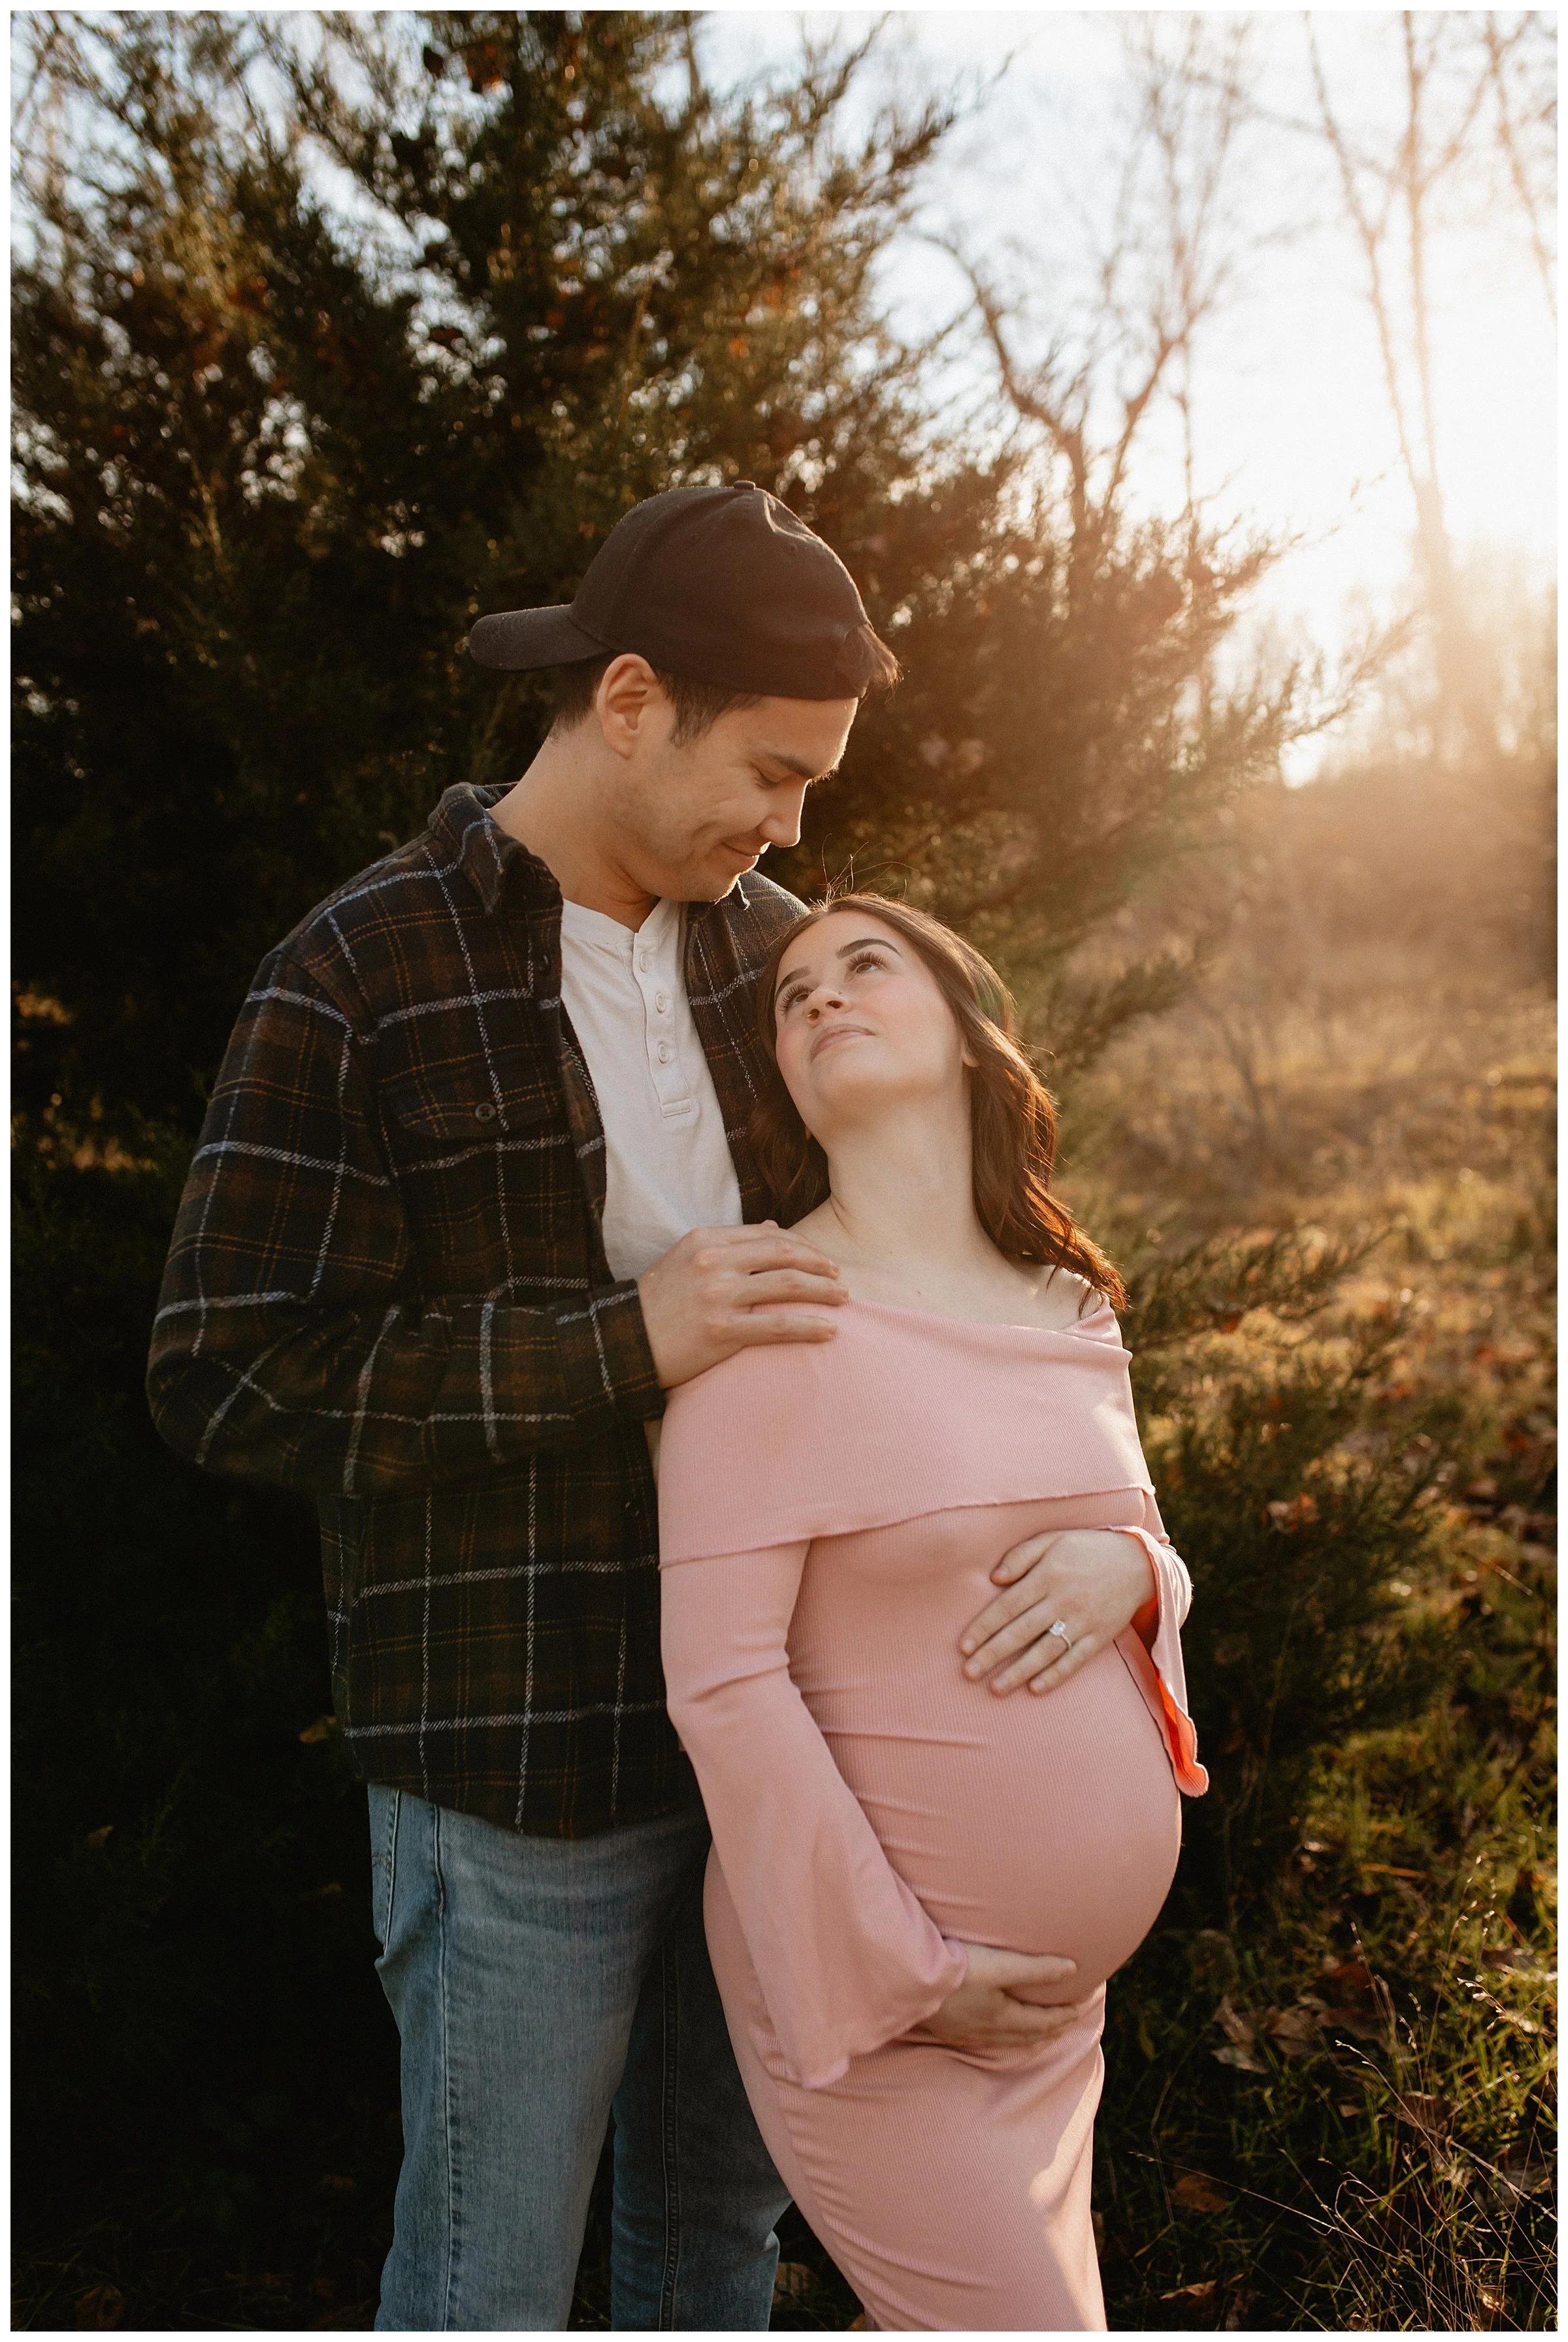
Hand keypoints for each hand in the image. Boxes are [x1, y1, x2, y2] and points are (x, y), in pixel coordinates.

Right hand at [638, 1222, 846, 1389]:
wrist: (624, 1343)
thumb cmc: (658, 1303)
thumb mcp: (687, 1259)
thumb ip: (730, 1243)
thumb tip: (775, 1228)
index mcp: (706, 1239)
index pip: (768, 1234)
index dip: (802, 1244)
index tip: (819, 1256)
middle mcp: (714, 1261)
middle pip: (784, 1254)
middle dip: (819, 1262)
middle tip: (839, 1274)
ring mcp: (719, 1295)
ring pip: (788, 1285)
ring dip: (824, 1290)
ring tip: (844, 1298)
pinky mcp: (723, 1330)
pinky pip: (779, 1325)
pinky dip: (810, 1326)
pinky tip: (830, 1330)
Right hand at [906, 1942, 1081, 2051]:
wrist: (908, 1985)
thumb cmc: (955, 1972)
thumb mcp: (999, 1966)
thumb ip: (1036, 1969)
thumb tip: (1073, 1969)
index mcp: (1003, 2016)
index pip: (1042, 2020)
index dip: (1064, 2014)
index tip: (1081, 2008)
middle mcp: (988, 2030)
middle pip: (1028, 2034)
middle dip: (1051, 2028)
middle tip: (1068, 2023)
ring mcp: (966, 2033)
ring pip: (1007, 2040)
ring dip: (1029, 2036)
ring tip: (1040, 2032)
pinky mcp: (948, 2030)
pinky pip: (986, 2040)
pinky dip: (1003, 2038)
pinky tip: (996, 2033)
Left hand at [958, 1528, 1155, 1695]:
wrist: (1138, 1562)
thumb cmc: (1088, 1548)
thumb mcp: (1053, 1539)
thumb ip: (1021, 1555)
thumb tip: (994, 1578)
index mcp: (1047, 1576)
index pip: (1007, 1606)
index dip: (984, 1627)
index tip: (963, 1646)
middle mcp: (1062, 1600)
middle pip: (1021, 1632)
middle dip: (992, 1654)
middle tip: (969, 1673)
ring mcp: (1082, 1621)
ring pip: (1045, 1651)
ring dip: (1018, 1672)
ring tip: (995, 1688)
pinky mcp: (1100, 1637)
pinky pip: (1075, 1660)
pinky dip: (1055, 1675)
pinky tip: (1035, 1689)